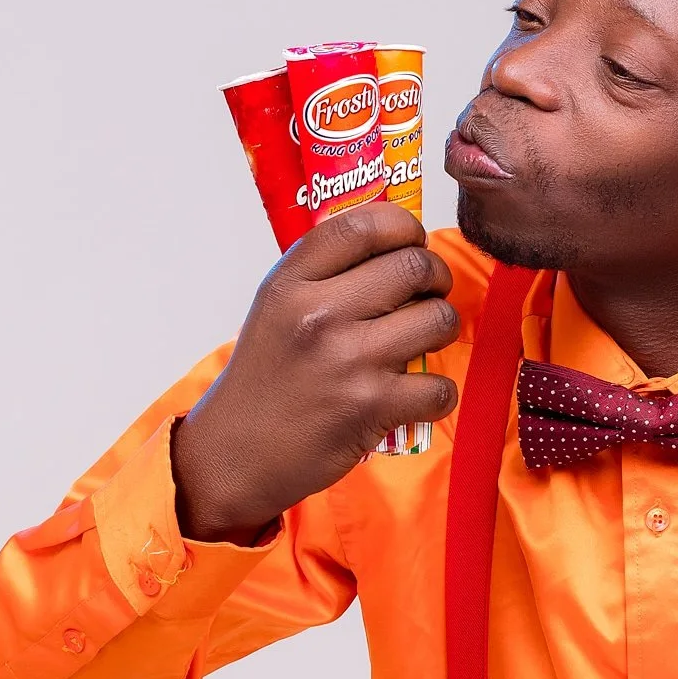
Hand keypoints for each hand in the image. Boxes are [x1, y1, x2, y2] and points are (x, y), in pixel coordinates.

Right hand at [172, 203, 457, 543]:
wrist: (235, 455)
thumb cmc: (266, 380)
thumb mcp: (276, 309)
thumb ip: (325, 273)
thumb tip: (393, 241)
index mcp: (292, 282)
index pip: (365, 223)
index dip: (405, 228)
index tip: (413, 244)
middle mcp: (320, 313)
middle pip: (415, 266)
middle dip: (436, 279)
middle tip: (428, 296)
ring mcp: (349, 360)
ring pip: (439, 320)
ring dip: (442, 330)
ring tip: (422, 342)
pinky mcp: (372, 406)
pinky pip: (440, 386)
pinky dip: (438, 394)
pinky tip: (415, 396)